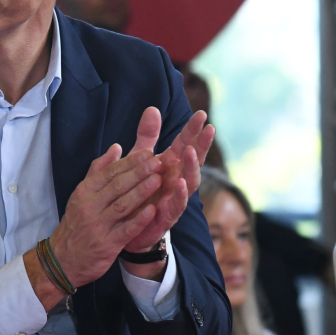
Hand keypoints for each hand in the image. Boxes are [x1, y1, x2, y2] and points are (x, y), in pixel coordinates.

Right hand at [32, 145, 161, 308]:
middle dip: (139, 173)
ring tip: (159, 180)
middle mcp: (89, 206)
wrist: (63, 259)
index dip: (130, 162)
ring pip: (123, 205)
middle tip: (158, 162)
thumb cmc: (77, 224)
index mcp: (84, 192)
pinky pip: (126, 229)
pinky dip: (139, 220)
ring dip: (142, 192)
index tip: (148, 153)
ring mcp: (98, 225)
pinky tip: (153, 210)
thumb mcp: (81, 195)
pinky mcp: (107, 244)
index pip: (109, 173)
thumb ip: (99, 171)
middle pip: (117, 186)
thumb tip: (116, 147)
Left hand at [122, 108, 213, 253]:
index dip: (193, 130)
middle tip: (209, 128)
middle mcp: (176, 179)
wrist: (127, 226)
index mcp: (170, 165)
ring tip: (191, 151)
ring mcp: (175, 197)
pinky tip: (180, 183)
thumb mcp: (139, 159)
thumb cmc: (138, 189)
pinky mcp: (168, 215)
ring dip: (192, 167)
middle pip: (193, 160)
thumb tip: (153, 108)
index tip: (201, 114)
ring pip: (190, 182)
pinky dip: (180, 195)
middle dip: (201, 144)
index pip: (184, 144)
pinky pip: (177, 205)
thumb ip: (147, 136)